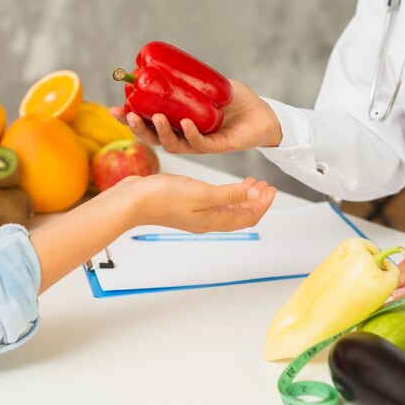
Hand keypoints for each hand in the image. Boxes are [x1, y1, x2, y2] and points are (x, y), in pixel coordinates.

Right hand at [109, 79, 282, 154]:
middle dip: (137, 128)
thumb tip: (168, 70)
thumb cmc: (236, 100)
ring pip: (172, 144)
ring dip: (160, 132)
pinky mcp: (215, 148)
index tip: (115, 108)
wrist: (262, 114)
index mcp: (177, 122)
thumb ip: (191, 81)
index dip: (130, 118)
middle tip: (127, 116)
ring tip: (153, 117)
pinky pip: (199, 144)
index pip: (149, 123)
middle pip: (154, 137)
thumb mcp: (209, 85)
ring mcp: (198, 144)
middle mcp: (184, 136)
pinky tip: (186, 123)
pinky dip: (191, 134)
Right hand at [116, 174, 276, 232]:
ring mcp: (194, 214)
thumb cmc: (164, 198)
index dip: (263, 204)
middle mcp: (206, 220)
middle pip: (239, 214)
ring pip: (226, 208)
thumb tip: (254, 197)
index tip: (271, 188)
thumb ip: (229, 195)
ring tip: (247, 183)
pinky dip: (223, 194)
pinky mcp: (184, 206)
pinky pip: (212, 203)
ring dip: (239, 196)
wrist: (133, 202)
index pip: (247, 217)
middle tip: (263, 185)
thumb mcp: (203, 194)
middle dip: (254, 200)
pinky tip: (220, 184)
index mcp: (214, 220)